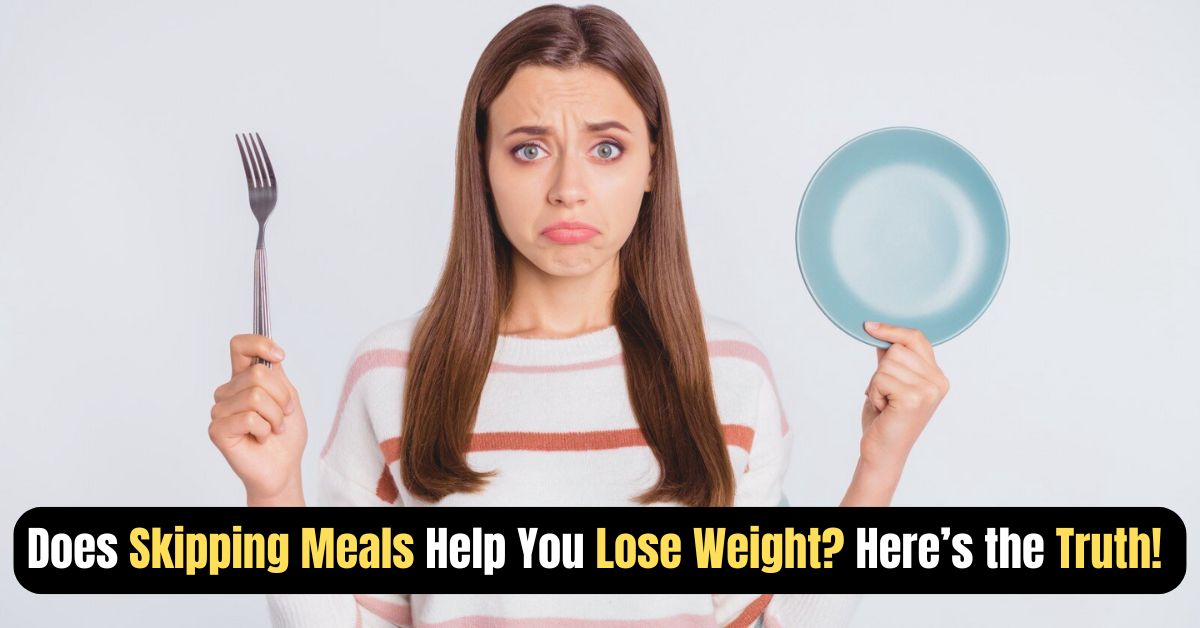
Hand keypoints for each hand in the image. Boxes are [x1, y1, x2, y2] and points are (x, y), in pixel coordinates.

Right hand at [209, 334, 307, 505]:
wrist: (284, 466)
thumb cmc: (285, 435)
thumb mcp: (288, 397)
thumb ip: (275, 375)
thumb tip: (267, 355)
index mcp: (244, 379)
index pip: (240, 346)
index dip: (259, 344)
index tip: (279, 356)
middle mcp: (228, 392)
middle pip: (258, 374)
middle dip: (281, 397)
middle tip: (283, 415)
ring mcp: (220, 410)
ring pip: (255, 397)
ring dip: (275, 416)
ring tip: (272, 429)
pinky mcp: (217, 430)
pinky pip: (248, 418)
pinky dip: (264, 430)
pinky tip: (260, 438)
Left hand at [858, 321, 948, 471]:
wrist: (882, 450)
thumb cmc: (886, 418)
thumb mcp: (891, 382)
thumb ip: (891, 359)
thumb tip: (881, 332)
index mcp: (937, 376)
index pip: (916, 338)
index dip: (893, 330)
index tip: (870, 327)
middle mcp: (938, 381)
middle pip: (897, 349)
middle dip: (882, 370)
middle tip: (886, 395)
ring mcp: (928, 390)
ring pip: (887, 363)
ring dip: (876, 383)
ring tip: (885, 403)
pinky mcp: (914, 398)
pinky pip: (880, 377)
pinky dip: (874, 393)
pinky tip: (883, 408)